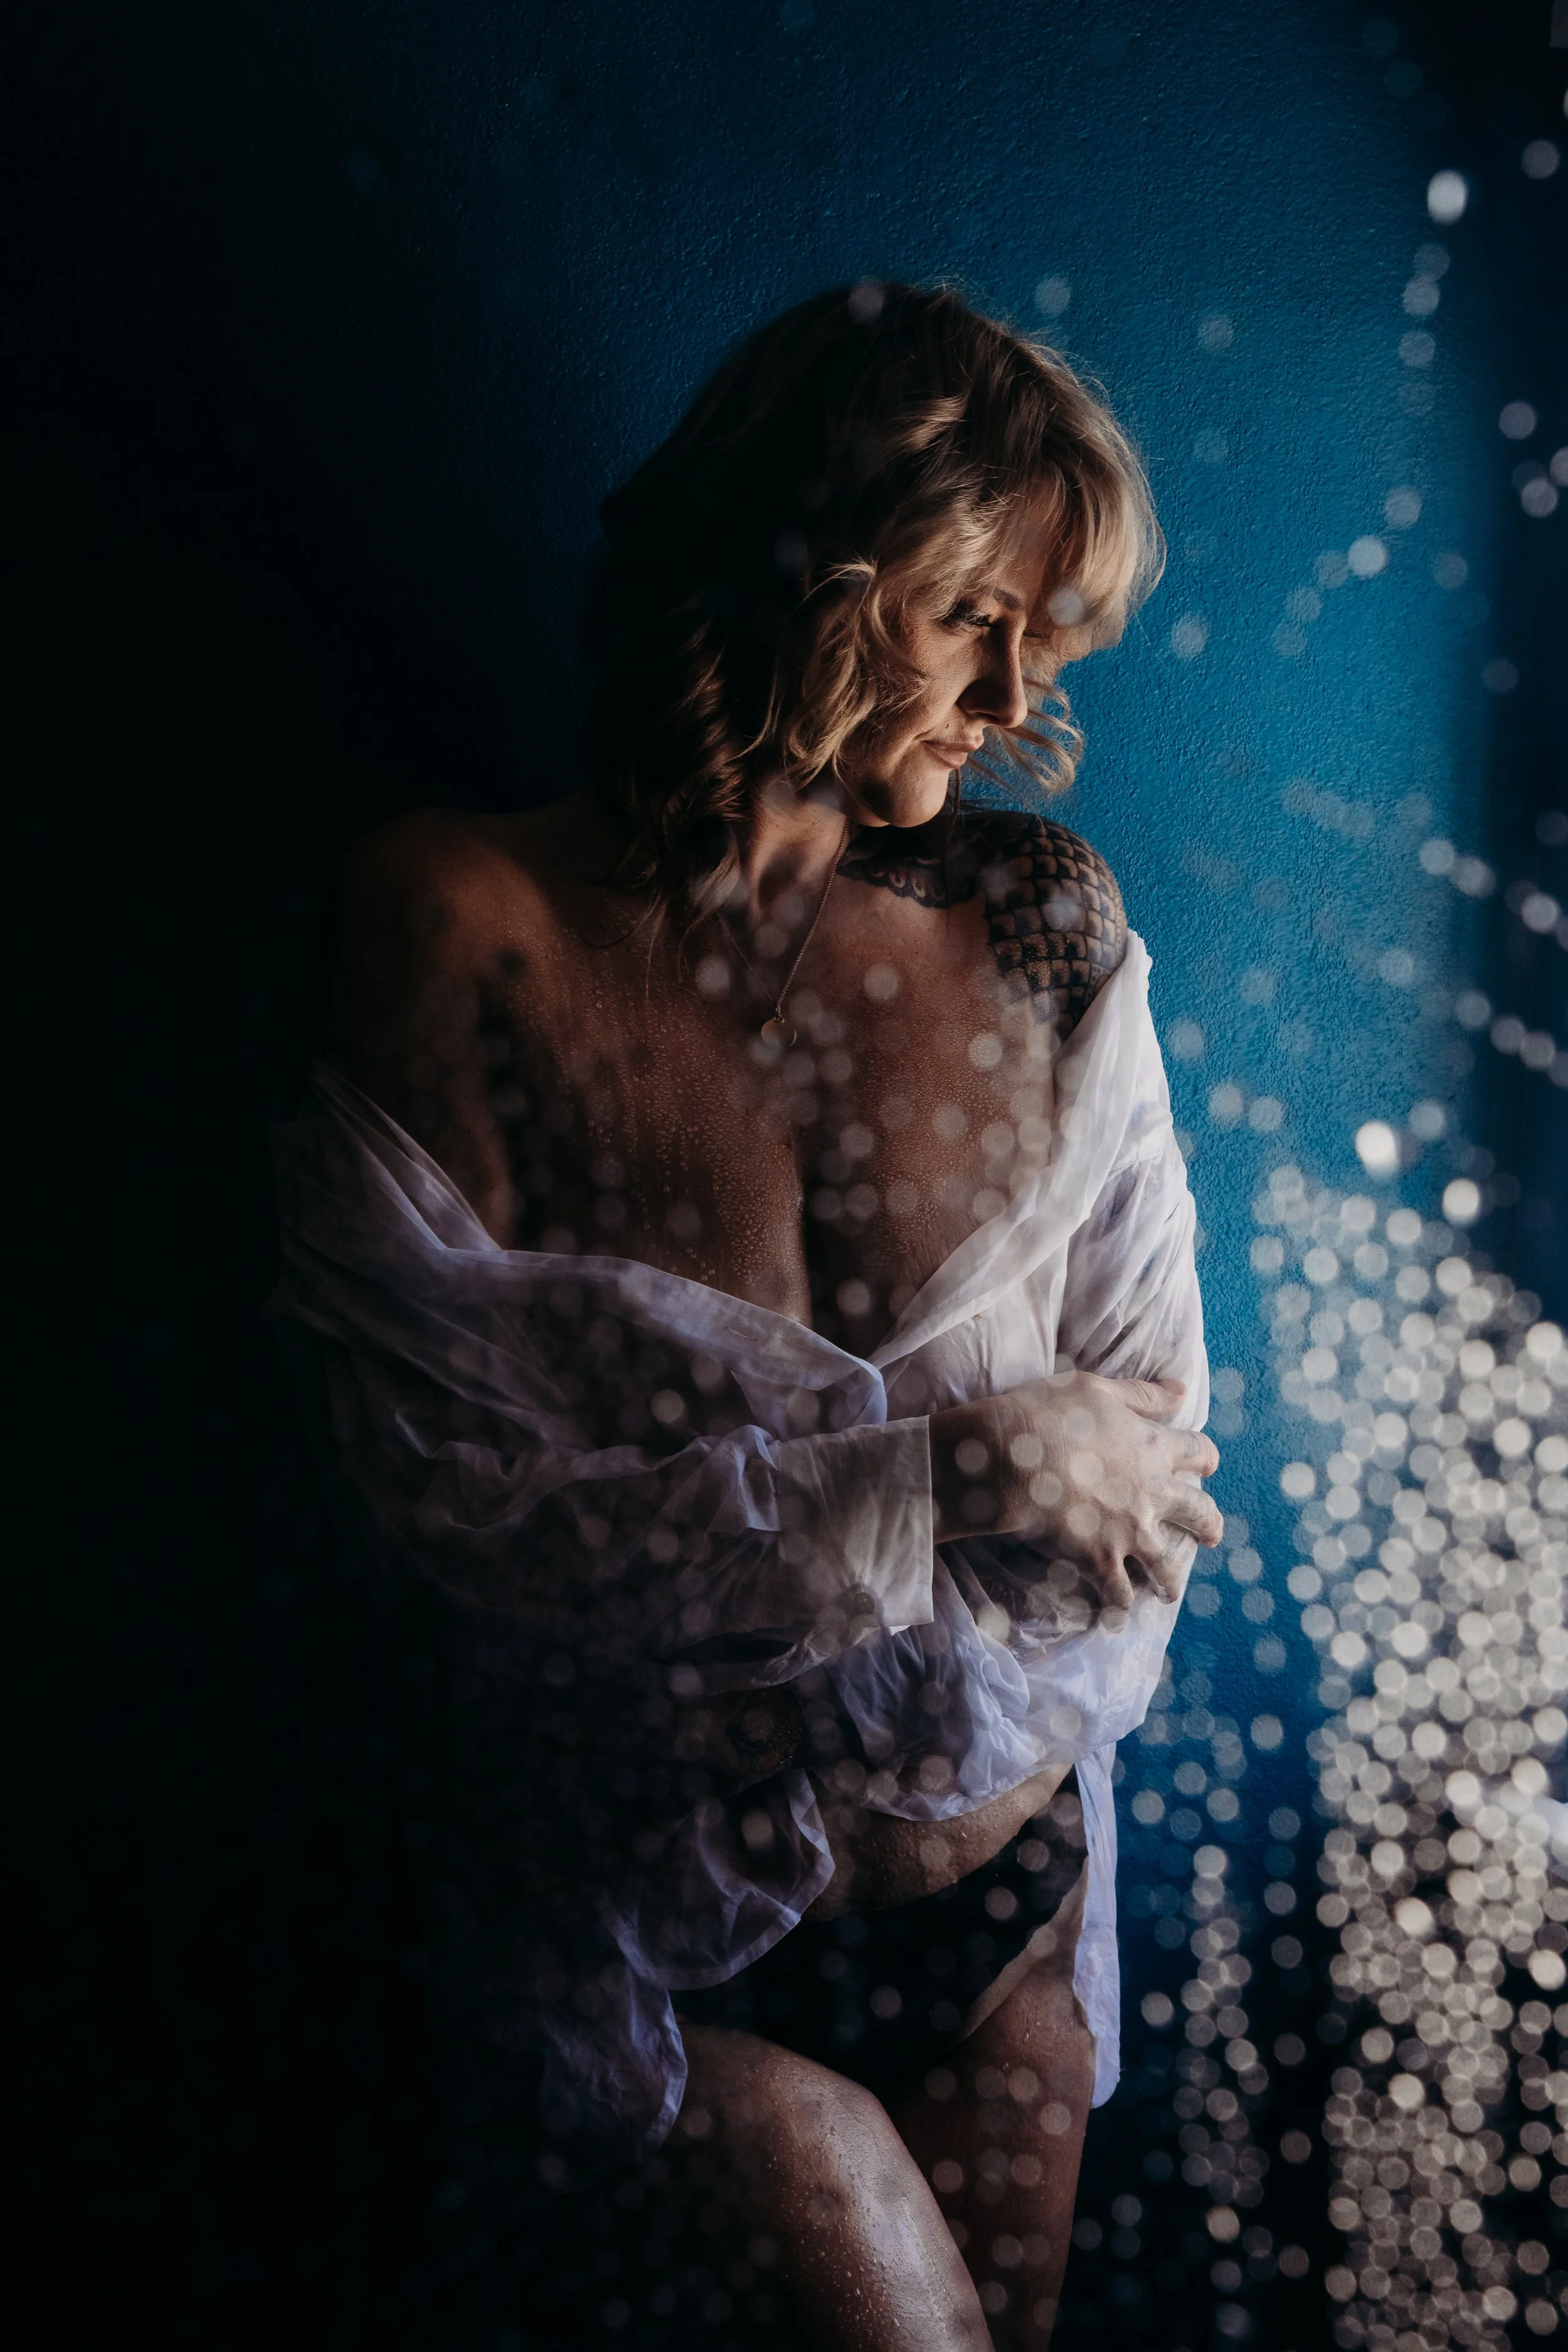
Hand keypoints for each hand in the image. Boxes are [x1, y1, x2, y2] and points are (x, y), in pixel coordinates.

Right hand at [930, 1372, 1221, 1609]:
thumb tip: (1184, 1391)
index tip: (1205, 1465)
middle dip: (1208, 1526)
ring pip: (1167, 1566)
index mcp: (1154, 1447)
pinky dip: (1119, 1605)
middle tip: (1209, 1535)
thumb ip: (1144, 1395)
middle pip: (1199, 1514)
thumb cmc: (1048, 1414)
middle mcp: (1152, 1494)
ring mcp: (1129, 1532)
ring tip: (1169, 1590)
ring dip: (1170, 1579)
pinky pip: (1120, 1595)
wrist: (1008, 1459)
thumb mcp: (1098, 1389)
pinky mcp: (1100, 1561)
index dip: (1205, 1459)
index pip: (1201, 1453)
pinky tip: (1117, 1612)